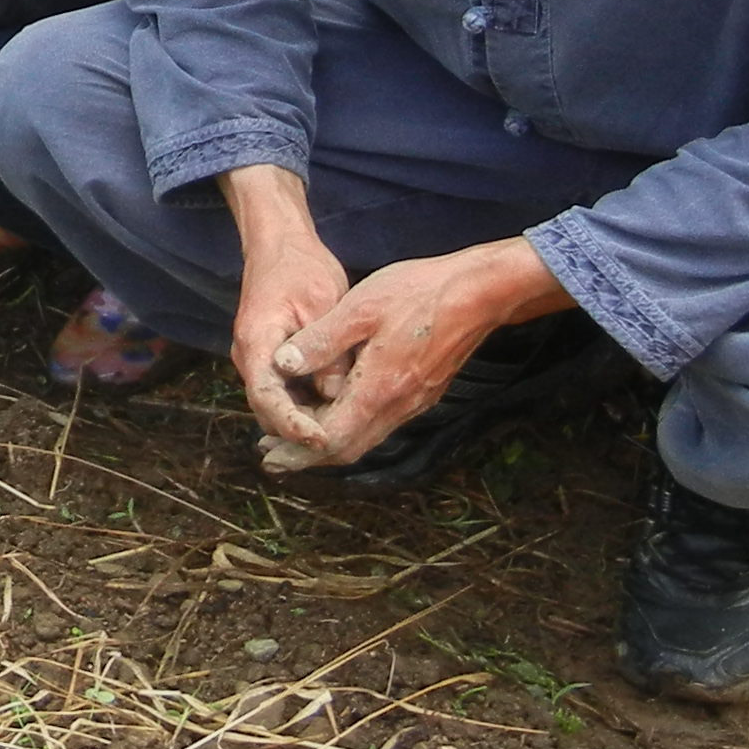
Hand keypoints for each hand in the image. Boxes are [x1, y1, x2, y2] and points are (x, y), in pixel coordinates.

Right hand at [220, 167, 354, 465]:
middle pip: (267, 410)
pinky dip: (303, 406)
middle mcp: (249, 356)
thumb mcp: (324, 303)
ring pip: (274, 404)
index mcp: (257, 343)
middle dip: (298, 432)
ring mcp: (256, 358)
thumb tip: (336, 395)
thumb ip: (329, 351)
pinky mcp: (268, 357)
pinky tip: (332, 412)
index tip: (323, 440)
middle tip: (338, 447)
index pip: (268, 398)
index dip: (294, 425)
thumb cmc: (302, 267)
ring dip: (301, 422)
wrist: (278, 243)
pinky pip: (281, 392)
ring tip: (339, 437)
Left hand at [261, 239, 568, 468]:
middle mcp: (398, 406)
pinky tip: (336, 412)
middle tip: (272, 455)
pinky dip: (352, 427)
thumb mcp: (360, 308)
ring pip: (366, 438)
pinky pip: (381, 423)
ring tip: (295, 438)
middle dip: (308, 456)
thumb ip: (320, 341)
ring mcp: (414, 402)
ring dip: (330, 442)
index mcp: (378, 389)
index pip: (332, 438)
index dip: (297, 452)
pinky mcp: (423, 392)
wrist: (480, 292)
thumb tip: (281, 365)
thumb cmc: (418, 293)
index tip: (268, 456)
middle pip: (349, 448)